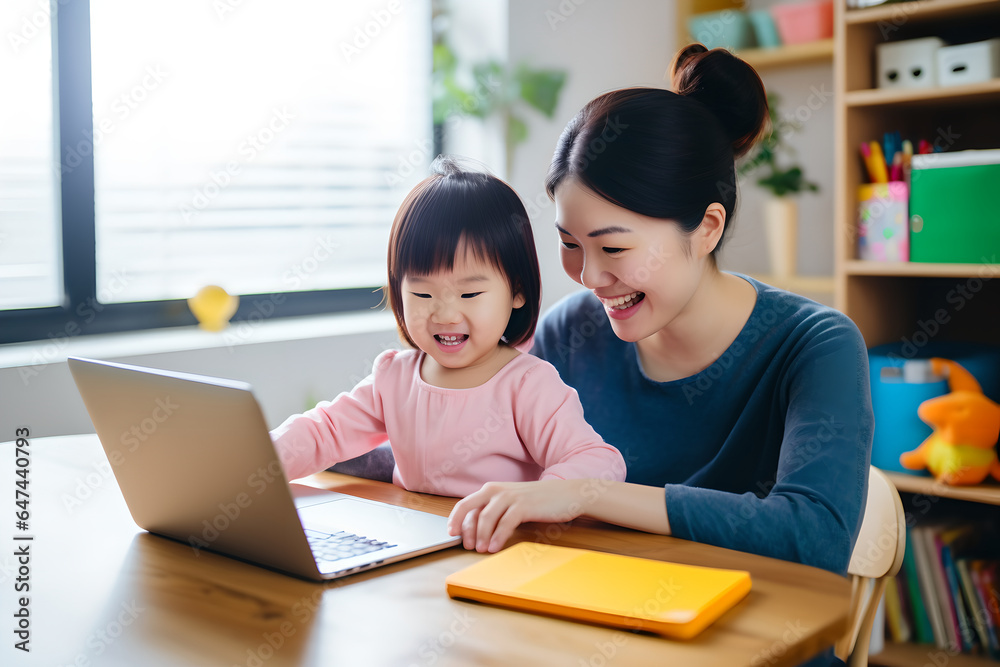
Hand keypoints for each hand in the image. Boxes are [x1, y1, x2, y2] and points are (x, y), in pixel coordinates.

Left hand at [447, 479, 586, 552]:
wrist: (567, 494)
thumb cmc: (538, 501)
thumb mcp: (511, 503)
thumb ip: (494, 511)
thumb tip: (475, 530)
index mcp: (491, 489)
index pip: (465, 504)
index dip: (456, 519)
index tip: (452, 534)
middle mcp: (497, 490)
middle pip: (470, 509)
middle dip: (466, 530)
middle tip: (467, 546)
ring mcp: (510, 497)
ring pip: (486, 517)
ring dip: (481, 536)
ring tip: (480, 550)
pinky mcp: (523, 506)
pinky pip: (505, 523)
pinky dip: (497, 537)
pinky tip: (494, 548)